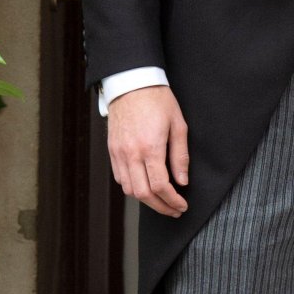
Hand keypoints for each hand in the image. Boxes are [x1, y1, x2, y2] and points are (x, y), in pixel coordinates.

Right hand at [107, 85, 188, 216]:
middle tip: (174, 210)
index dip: (172, 201)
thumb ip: (180, 156)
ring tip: (162, 200)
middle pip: (143, 194)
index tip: (182, 205)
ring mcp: (118, 153)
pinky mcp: (111, 150)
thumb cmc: (158, 100)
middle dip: (161, 207)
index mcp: (150, 147)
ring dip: (146, 200)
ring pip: (129, 189)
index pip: (160, 186)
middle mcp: (131, 153)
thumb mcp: (178, 125)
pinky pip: (120, 178)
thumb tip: (182, 181)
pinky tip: (145, 186)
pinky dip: (132, 187)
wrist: (131, 83)